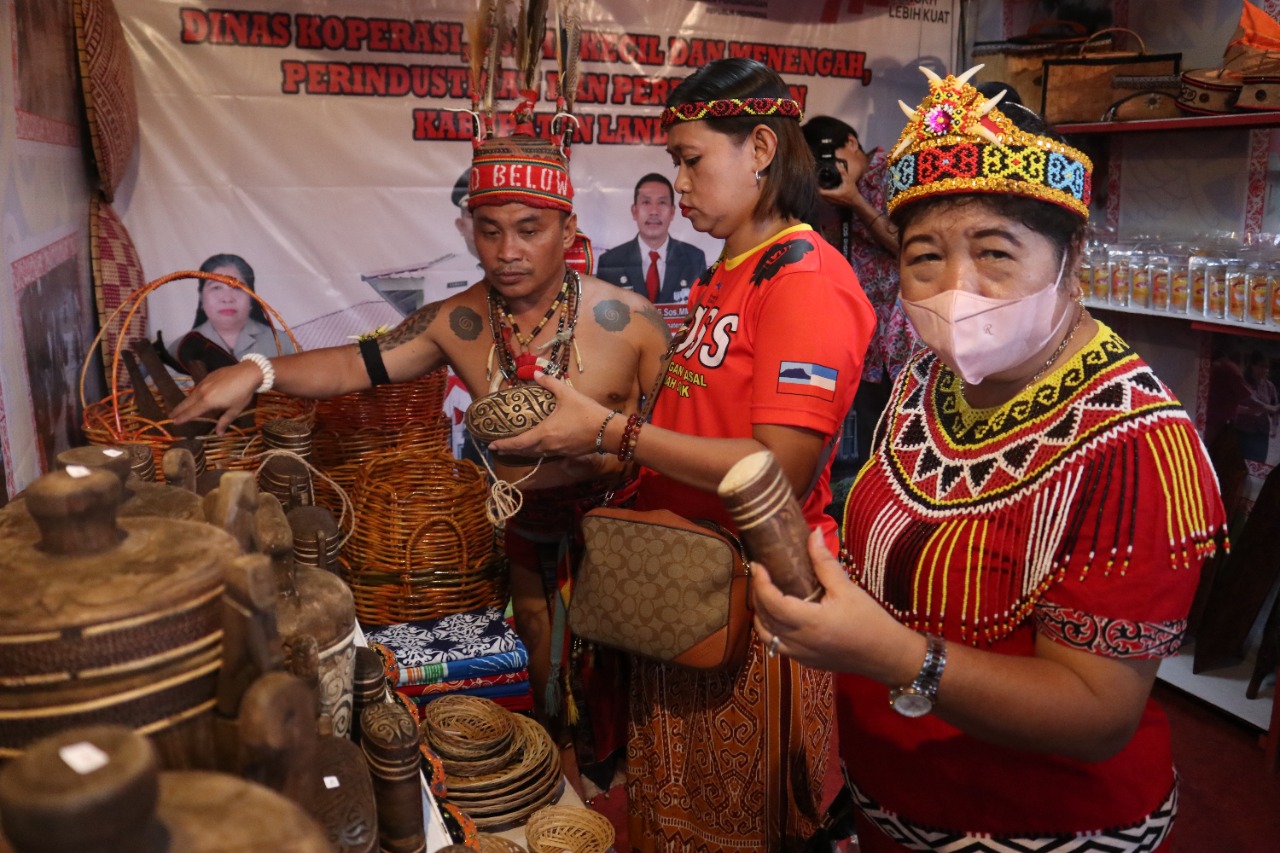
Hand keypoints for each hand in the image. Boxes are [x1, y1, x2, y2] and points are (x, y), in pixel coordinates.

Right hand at [170, 361, 260, 434]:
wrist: (247, 373)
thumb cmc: (242, 394)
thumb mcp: (234, 410)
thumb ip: (224, 422)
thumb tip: (218, 434)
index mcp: (207, 402)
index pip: (191, 412)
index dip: (182, 418)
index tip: (174, 422)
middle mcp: (202, 392)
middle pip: (186, 403)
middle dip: (178, 410)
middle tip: (170, 415)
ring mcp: (204, 382)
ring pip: (191, 394)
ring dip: (184, 402)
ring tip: (180, 408)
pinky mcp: (208, 376)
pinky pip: (197, 387)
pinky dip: (192, 394)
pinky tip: (193, 396)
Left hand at [486, 371, 610, 458]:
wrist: (608, 431)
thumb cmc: (587, 412)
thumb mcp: (567, 394)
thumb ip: (549, 383)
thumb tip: (535, 373)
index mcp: (544, 433)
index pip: (518, 442)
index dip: (504, 445)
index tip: (491, 445)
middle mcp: (548, 445)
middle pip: (524, 451)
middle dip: (510, 450)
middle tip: (498, 448)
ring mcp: (558, 452)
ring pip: (535, 454)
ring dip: (523, 451)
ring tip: (514, 448)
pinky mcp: (567, 453)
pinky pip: (546, 454)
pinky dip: (536, 451)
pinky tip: (537, 446)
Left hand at [751, 529, 915, 682]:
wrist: (886, 655)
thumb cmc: (870, 621)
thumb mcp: (847, 588)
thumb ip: (825, 562)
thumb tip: (814, 534)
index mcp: (810, 622)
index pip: (772, 602)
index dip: (760, 583)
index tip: (758, 565)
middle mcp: (800, 641)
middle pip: (764, 618)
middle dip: (757, 594)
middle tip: (761, 574)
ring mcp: (800, 654)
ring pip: (765, 635)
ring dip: (760, 614)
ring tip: (765, 594)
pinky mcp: (804, 661)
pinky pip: (776, 646)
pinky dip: (770, 630)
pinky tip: (777, 616)